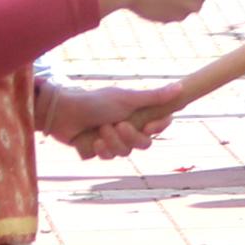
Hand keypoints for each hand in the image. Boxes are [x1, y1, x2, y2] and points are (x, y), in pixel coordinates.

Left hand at [38, 81, 170, 156]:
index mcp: (137, 113)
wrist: (63, 113)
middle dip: (131, 137)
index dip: (158, 128)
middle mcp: (128, 127)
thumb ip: (154, 96)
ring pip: (126, 153)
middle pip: (144, 144)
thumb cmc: (95, 101)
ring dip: (113, 141)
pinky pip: (109, 158)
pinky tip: (94, 141)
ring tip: (101, 129)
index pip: (160, 125)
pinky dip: (102, 149)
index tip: (148, 126)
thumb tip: (181, 86)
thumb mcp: (127, 98)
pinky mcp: (99, 151)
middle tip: (118, 125)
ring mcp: (114, 140)